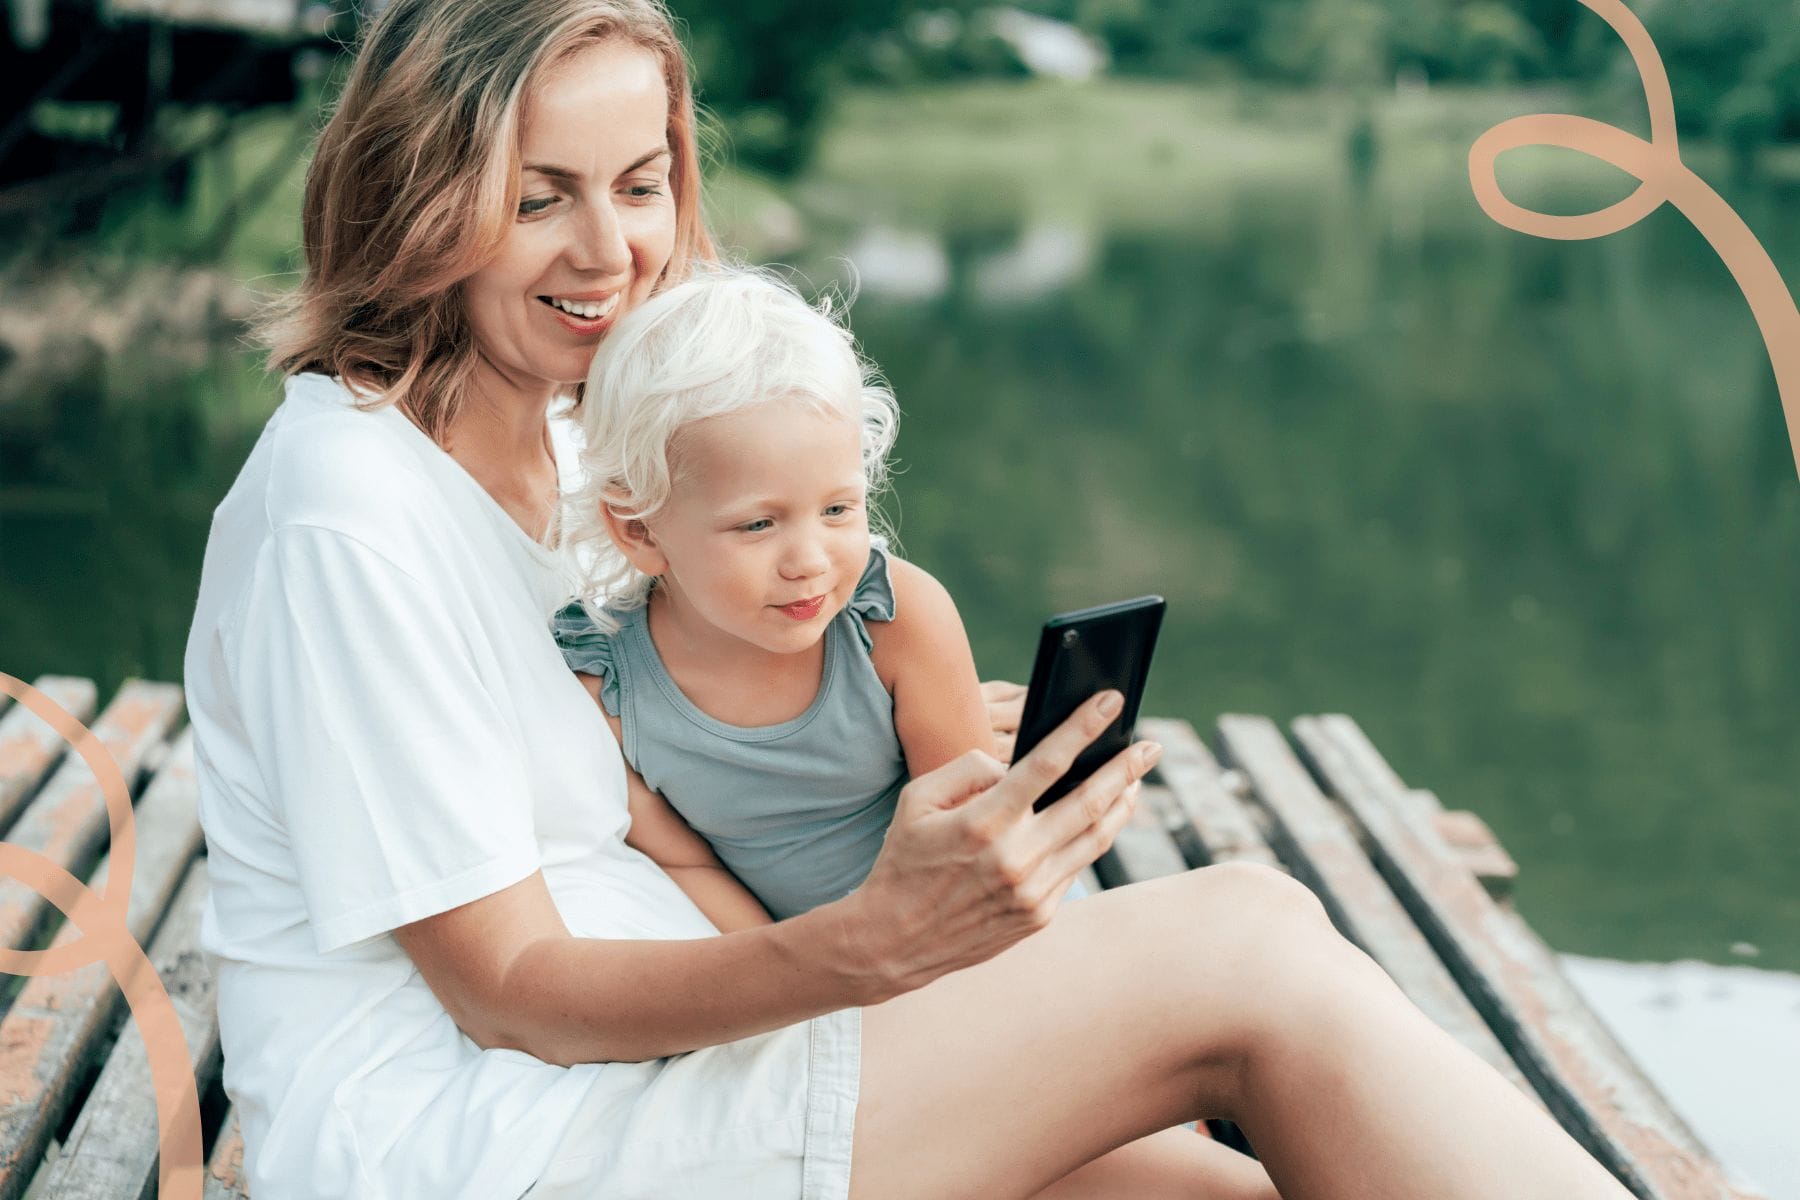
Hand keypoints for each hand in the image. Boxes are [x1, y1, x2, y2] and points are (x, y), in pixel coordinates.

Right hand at [838, 690, 1161, 999]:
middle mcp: (1016, 858)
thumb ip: (967, 768)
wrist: (894, 941)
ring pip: (1095, 838)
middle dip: (1125, 768)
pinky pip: (1076, 867)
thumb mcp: (917, 800)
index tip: (1110, 702)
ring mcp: (1033, 891)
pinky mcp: (1040, 915)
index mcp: (984, 822)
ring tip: (1135, 780)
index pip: (1046, 764)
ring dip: (1121, 804)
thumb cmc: (904, 861)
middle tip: (1150, 745)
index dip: (1083, 728)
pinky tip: (1100, 819)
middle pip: (1089, 802)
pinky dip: (1092, 837)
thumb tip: (1012, 763)